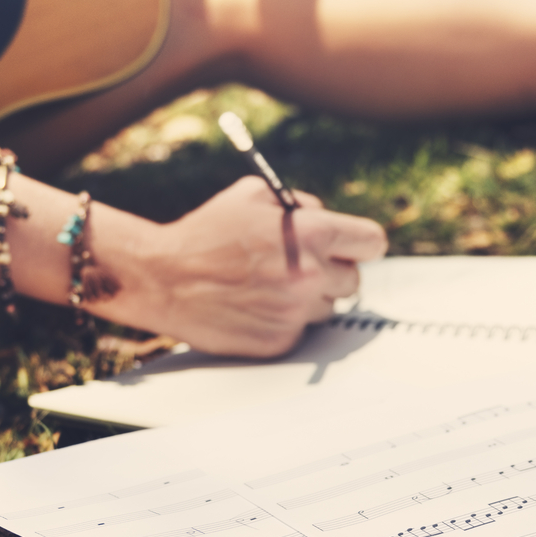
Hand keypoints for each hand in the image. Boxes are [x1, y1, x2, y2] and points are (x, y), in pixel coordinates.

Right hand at [96, 177, 387, 356]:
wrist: (163, 278)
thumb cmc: (205, 232)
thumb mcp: (253, 195)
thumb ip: (298, 203)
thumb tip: (323, 215)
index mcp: (312, 235)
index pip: (372, 242)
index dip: (360, 243)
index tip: (352, 247)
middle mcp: (311, 276)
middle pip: (353, 281)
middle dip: (331, 272)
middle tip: (301, 267)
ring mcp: (296, 313)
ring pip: (327, 309)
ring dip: (308, 298)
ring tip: (270, 286)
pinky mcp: (280, 341)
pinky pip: (300, 331)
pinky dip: (284, 321)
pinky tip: (254, 306)